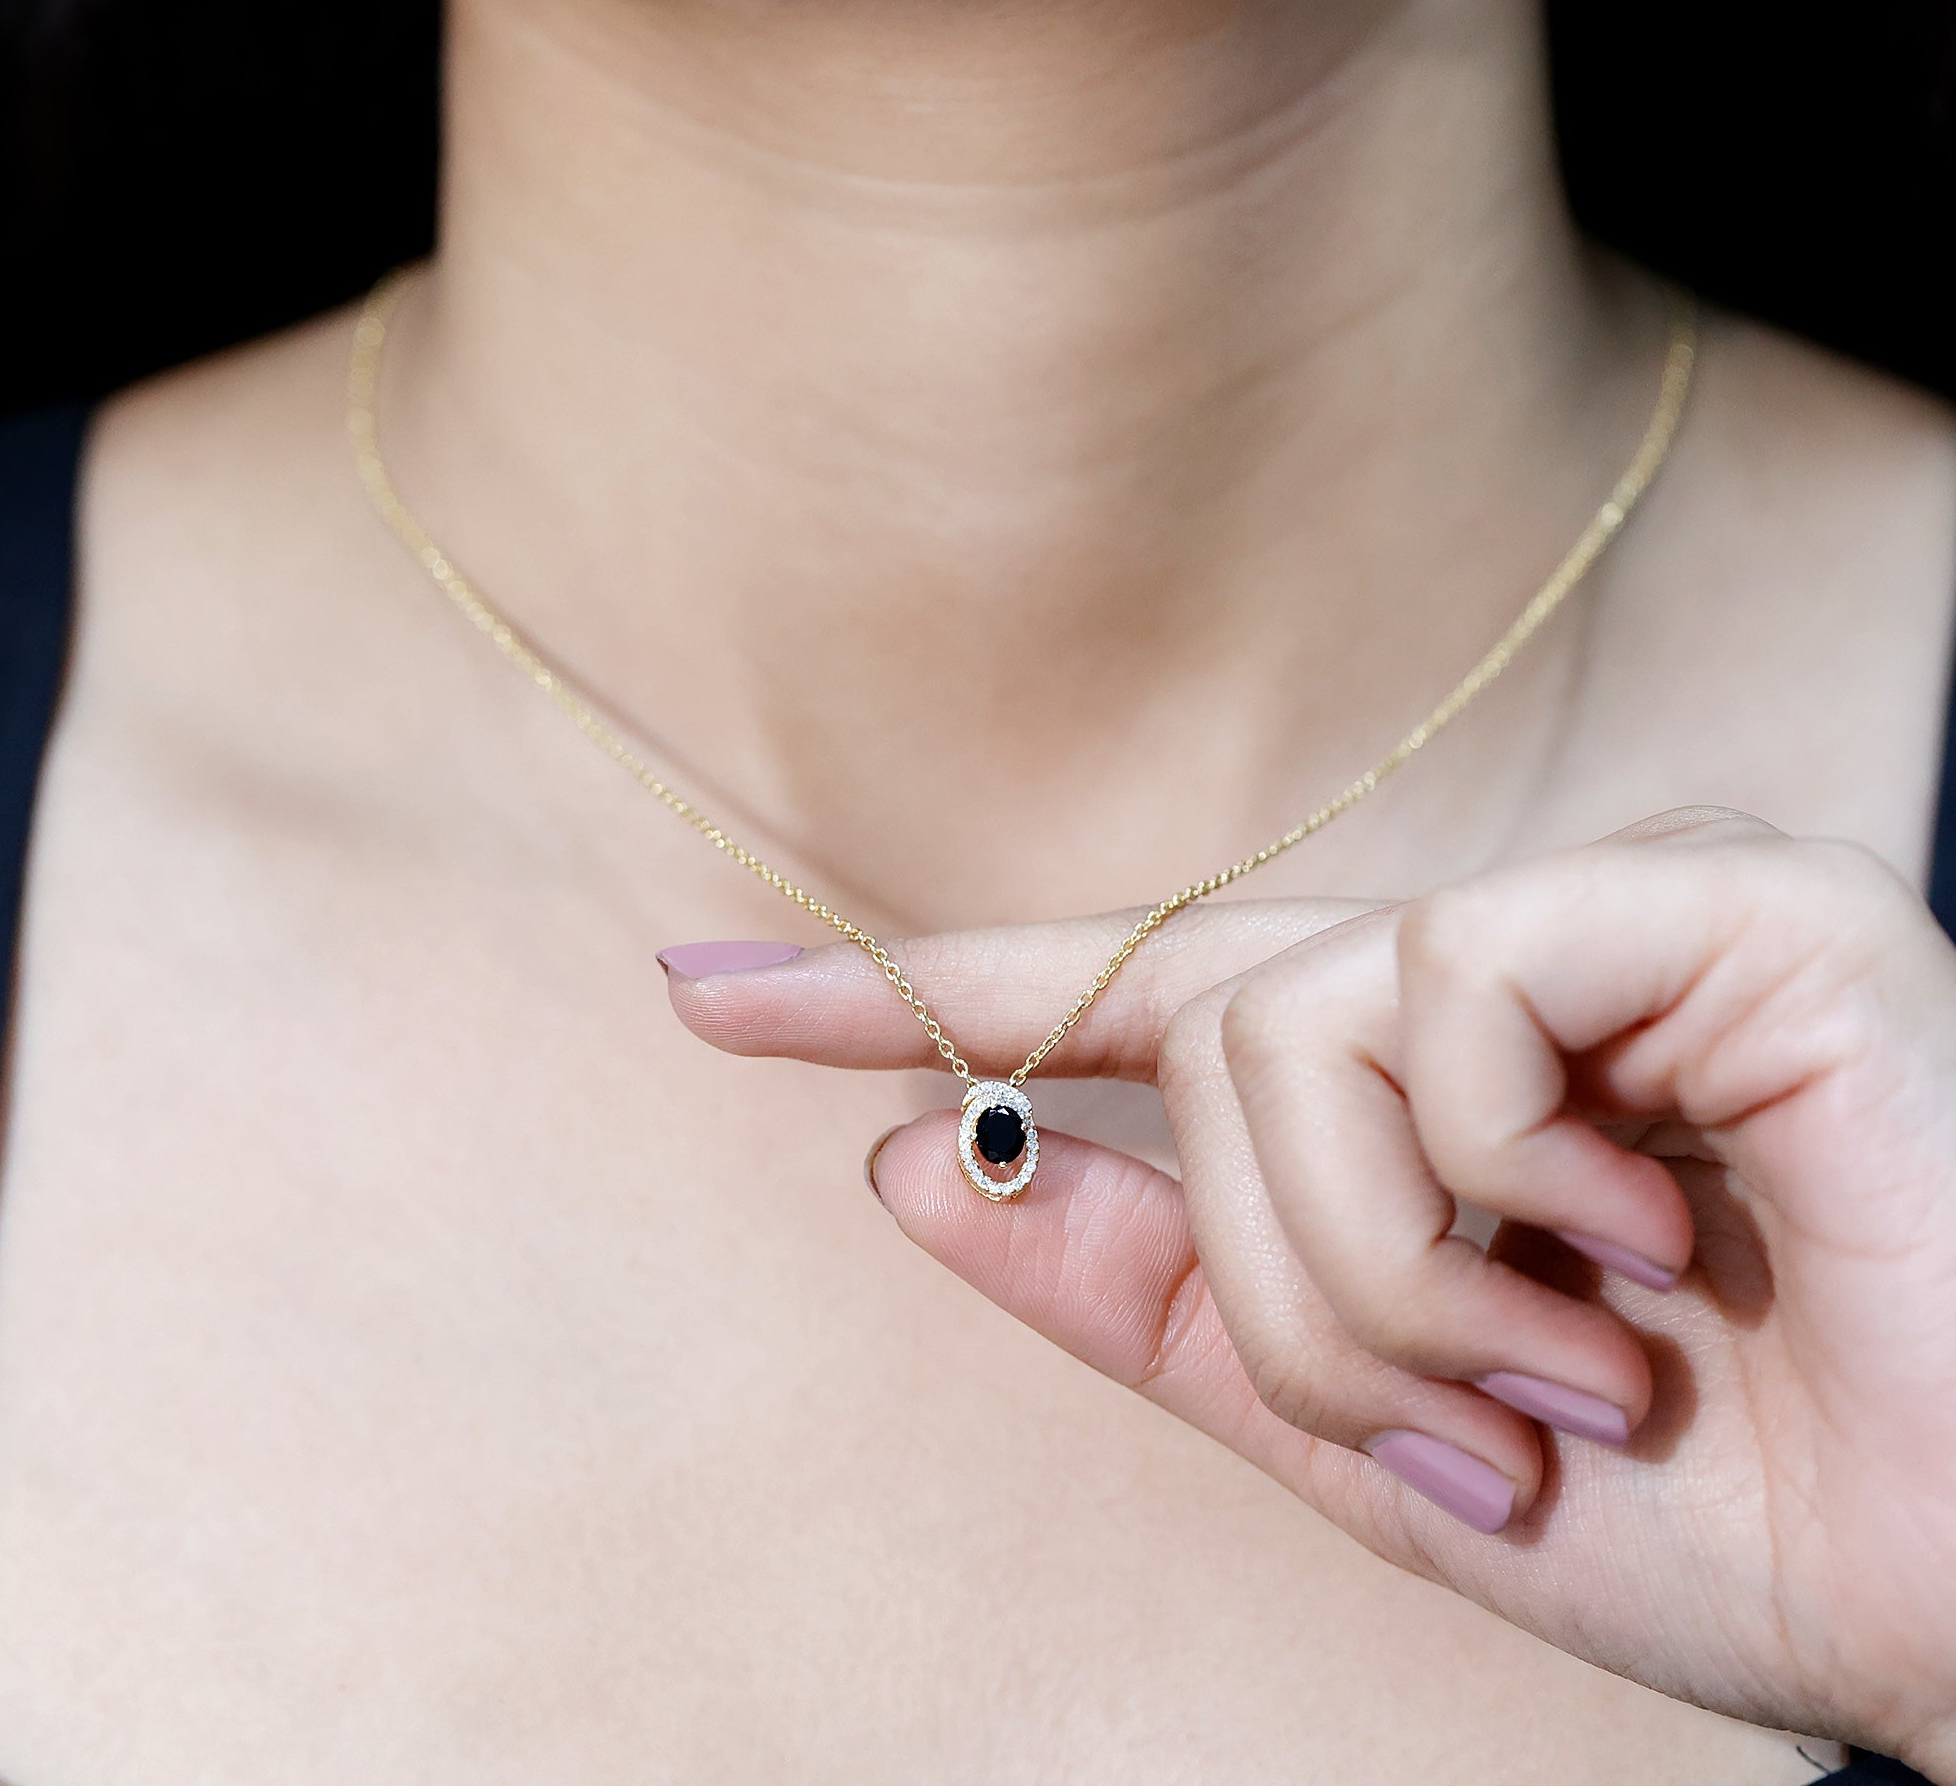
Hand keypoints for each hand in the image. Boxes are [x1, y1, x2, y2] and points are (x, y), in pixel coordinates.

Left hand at [664, 811, 1955, 1777]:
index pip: (1116, 1000)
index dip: (907, 998)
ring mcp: (1601, 913)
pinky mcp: (1717, 896)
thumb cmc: (1709, 1524)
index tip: (703, 997)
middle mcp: (1495, 968)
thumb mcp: (1358, 1436)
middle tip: (1487, 1424)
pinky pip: (1440, 992)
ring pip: (1287, 1031)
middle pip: (1197, 1044)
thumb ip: (1141, 1299)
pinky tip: (1653, 1243)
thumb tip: (916, 1169)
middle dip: (1283, 1290)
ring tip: (1572, 1373)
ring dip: (1385, 1275)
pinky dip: (1498, 1174)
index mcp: (1416, 1084)